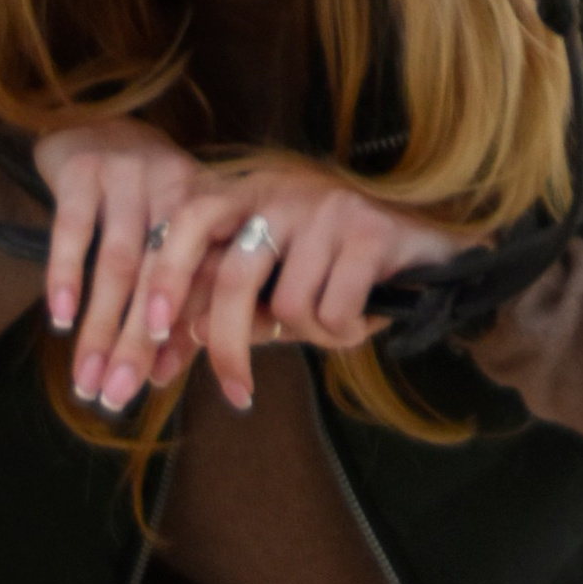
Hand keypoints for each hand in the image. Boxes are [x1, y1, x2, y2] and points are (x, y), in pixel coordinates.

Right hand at [30, 120, 260, 412]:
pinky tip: (61, 320)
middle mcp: (174, 186)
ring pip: (117, 263)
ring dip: (100, 326)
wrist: (97, 118)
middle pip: (157, 279)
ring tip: (86, 379)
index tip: (158, 386)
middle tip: (116, 398)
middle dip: (135, 344)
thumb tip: (163, 375)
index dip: (180, 336)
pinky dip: (67, 276)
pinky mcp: (83, 168)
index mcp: (208, 206)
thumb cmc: (142, 194)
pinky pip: (73, 229)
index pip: (198, 281)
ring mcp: (129, 174)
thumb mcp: (172, 229)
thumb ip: (176, 292)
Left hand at [182, 162, 467, 412]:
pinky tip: (363, 318)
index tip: (152, 330)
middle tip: (236, 393)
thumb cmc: (337, 272)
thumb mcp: (277, 286)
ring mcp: (326, 206)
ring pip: (290, 305)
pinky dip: (345, 332)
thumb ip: (227, 307)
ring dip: (311, 336)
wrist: (430, 250)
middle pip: (234, 275)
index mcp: (247, 195)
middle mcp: (281, 190)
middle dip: (227, 345)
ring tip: (334, 324)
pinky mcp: (369, 229)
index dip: (166, 274)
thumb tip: (174, 347)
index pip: (188, 222)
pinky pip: (335, 310)